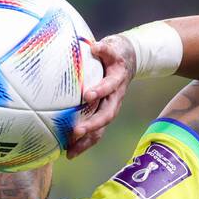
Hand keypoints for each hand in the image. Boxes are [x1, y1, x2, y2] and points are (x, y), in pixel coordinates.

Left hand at [67, 34, 135, 158]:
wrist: (128, 62)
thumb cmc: (115, 53)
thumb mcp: (112, 46)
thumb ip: (104, 48)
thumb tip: (94, 47)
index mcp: (117, 79)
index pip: (110, 85)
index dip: (100, 90)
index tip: (87, 95)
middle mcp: (116, 97)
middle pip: (107, 114)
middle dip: (92, 125)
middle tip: (76, 132)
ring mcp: (111, 108)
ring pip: (101, 128)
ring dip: (87, 141)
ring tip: (70, 152)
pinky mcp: (104, 114)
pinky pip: (96, 132)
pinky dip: (84, 143)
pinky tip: (70, 152)